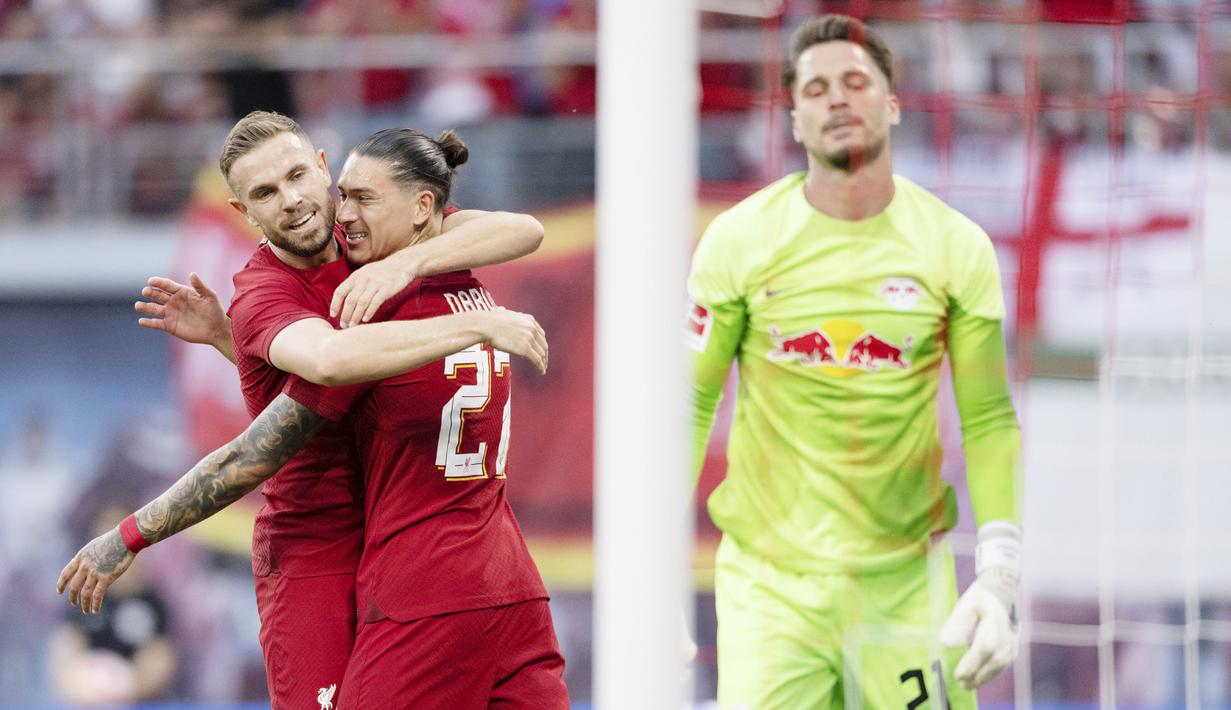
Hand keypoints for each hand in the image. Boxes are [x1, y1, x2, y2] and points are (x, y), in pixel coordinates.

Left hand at [56, 529, 135, 614]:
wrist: (125, 538)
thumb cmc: (113, 539)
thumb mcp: (93, 546)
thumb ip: (86, 557)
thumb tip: (80, 563)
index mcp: (80, 557)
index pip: (65, 573)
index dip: (61, 583)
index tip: (59, 591)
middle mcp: (85, 566)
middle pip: (74, 586)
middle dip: (72, 597)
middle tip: (74, 603)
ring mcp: (94, 573)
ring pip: (85, 593)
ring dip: (84, 604)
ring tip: (85, 611)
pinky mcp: (106, 578)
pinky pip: (98, 595)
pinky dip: (95, 604)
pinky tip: (95, 610)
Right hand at [136, 273, 227, 347]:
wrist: (216, 329)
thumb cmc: (214, 310)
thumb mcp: (209, 296)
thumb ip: (200, 286)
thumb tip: (192, 273)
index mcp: (181, 292)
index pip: (167, 285)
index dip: (158, 282)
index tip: (151, 281)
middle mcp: (173, 301)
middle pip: (158, 295)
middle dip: (150, 292)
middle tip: (145, 291)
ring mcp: (170, 313)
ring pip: (153, 309)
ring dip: (145, 307)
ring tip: (138, 305)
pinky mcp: (169, 326)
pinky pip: (156, 323)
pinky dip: (148, 322)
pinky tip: (142, 321)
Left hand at [331, 258, 417, 328]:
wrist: (401, 264)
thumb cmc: (381, 272)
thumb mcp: (365, 273)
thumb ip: (355, 284)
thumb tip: (344, 300)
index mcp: (356, 276)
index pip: (340, 291)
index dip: (335, 304)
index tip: (333, 315)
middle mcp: (363, 280)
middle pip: (350, 300)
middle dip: (345, 314)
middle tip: (343, 325)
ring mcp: (375, 284)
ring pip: (361, 303)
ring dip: (355, 316)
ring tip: (352, 325)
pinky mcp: (386, 289)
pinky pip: (375, 302)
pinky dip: (369, 312)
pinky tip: (365, 319)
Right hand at [477, 308, 548, 374]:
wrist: (485, 325)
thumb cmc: (488, 320)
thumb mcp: (502, 312)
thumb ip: (506, 313)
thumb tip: (501, 310)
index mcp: (529, 319)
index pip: (541, 334)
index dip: (542, 344)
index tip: (541, 351)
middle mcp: (532, 328)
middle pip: (543, 344)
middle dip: (544, 355)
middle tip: (543, 362)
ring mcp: (529, 338)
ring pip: (541, 354)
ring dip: (543, 363)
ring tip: (542, 370)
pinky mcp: (525, 348)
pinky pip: (537, 360)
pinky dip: (540, 367)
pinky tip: (540, 372)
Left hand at [940, 567, 1017, 687]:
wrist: (1002, 590)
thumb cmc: (980, 597)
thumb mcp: (966, 604)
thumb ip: (957, 623)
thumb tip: (946, 644)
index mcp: (995, 622)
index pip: (984, 648)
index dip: (972, 663)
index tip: (958, 675)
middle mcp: (1008, 634)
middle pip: (994, 660)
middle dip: (978, 675)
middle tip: (962, 684)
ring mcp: (1013, 641)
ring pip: (1000, 664)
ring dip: (985, 677)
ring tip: (968, 685)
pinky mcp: (1014, 645)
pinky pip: (1004, 663)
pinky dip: (992, 672)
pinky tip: (980, 677)